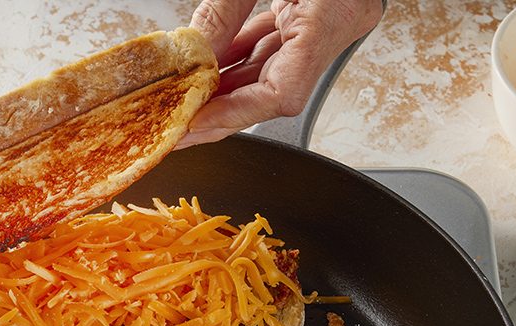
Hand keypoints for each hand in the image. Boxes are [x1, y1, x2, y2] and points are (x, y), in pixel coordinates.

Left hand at [182, 0, 385, 146]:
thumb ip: (223, 12)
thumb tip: (192, 54)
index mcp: (334, 16)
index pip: (284, 92)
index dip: (236, 114)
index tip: (199, 124)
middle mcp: (335, 25)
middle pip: (271, 89)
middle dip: (222, 108)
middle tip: (180, 124)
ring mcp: (323, 20)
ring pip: (267, 69)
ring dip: (224, 85)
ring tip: (185, 97)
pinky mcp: (308, 9)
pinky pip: (268, 44)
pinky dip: (236, 56)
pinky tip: (207, 66)